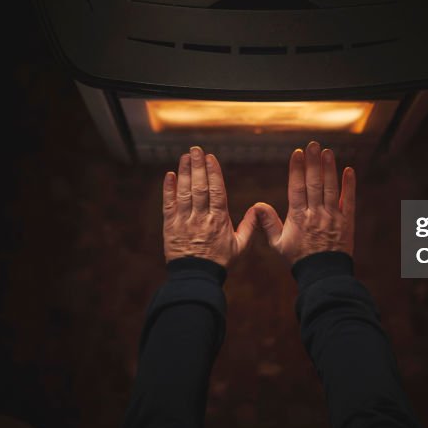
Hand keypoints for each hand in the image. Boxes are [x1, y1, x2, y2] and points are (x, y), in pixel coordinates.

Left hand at [162, 146, 253, 266]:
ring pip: (184, 192)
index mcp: (219, 220)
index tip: (211, 158)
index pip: (216, 191)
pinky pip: (168, 204)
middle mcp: (201, 218)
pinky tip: (170, 175)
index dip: (213, 173)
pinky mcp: (170, 226)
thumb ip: (250, 226)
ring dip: (184, 173)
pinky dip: (168, 189)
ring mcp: (184, 221)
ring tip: (185, 156)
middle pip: (199, 187)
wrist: (196, 278)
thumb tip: (259, 208)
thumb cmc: (220, 261)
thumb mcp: (240, 246)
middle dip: (197, 166)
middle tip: (196, 149)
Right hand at [250, 141, 355, 263]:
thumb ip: (268, 223)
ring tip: (328, 152)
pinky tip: (349, 170)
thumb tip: (257, 205)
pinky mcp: (347, 221)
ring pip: (331, 188)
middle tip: (313, 145)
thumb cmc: (298, 258)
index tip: (297, 153)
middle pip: (314, 184)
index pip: (296, 188)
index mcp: (298, 218)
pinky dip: (349, 185)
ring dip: (329, 169)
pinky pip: (349, 200)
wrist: (323, 274)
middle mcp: (315, 214)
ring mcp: (332, 217)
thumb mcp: (278, 244)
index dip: (297, 169)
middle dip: (313, 163)